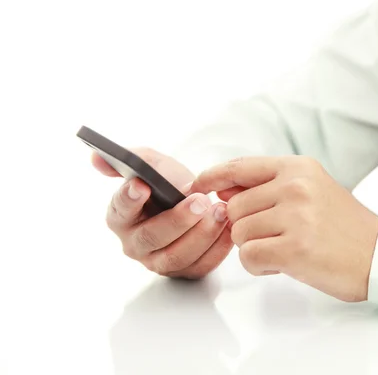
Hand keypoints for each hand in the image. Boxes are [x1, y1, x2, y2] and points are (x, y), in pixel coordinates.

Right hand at [92, 147, 233, 278]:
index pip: (120, 208)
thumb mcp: (153, 165)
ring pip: (177, 256)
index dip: (129, 198)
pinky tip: (228, 228)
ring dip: (202, 234)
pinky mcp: (183, 271)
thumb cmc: (169, 184)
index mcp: (120, 215)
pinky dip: (217, 248)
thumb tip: (98, 157)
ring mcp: (158, 261)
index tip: (142, 185)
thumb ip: (133, 159)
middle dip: (178, 219)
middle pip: (152, 237)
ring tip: (220, 212)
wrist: (194, 201)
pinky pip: (200, 266)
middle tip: (199, 200)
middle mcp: (134, 243)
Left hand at [191, 156, 377, 301]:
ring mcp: (296, 216)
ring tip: (285, 250)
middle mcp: (296, 186)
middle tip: (275, 236)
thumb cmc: (344, 227)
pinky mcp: (295, 248)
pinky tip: (284, 264)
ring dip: (254, 247)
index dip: (214, 176)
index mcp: (299, 167)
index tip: (199, 185)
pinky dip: (260, 266)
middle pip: (235, 206)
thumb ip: (267, 187)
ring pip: (239, 233)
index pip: (241, 166)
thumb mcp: (311, 192)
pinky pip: (249, 256)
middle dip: (246, 226)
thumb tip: (222, 189)